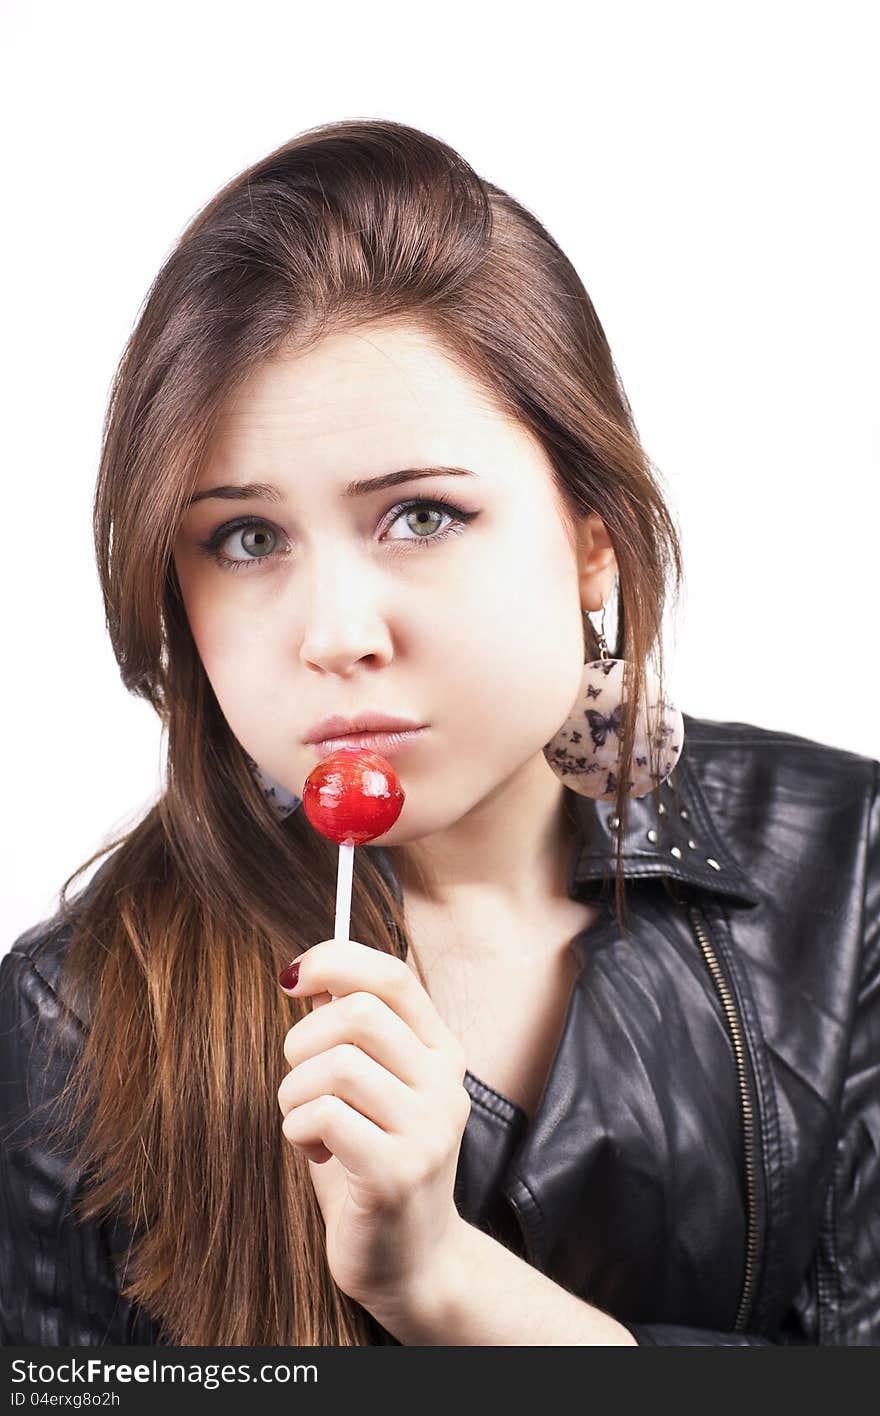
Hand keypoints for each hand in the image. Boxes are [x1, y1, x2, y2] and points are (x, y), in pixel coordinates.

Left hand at [276, 938, 471, 1316]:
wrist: (412, 1262)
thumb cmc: (372, 1163)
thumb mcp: (367, 1089)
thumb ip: (349, 1035)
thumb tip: (311, 975)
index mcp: (440, 1051)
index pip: (391, 977)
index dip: (334, 961)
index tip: (292, 979)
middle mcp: (445, 1084)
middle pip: (357, 1013)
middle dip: (303, 1040)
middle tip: (299, 1080)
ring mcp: (428, 1130)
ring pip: (336, 1065)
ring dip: (295, 1092)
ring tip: (304, 1122)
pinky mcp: (398, 1173)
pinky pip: (324, 1115)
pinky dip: (297, 1128)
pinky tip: (314, 1150)